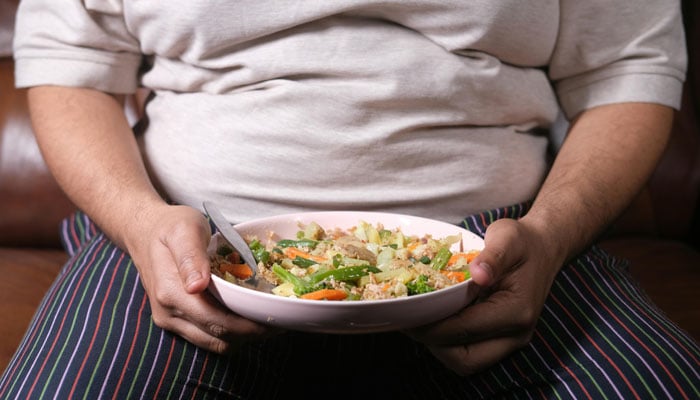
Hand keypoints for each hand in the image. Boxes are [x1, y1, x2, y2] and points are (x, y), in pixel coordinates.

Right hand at [124, 204, 278, 353]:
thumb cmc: (170, 226)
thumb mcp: (183, 230)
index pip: (216, 322)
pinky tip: (249, 318)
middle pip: (218, 337)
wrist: (144, 231)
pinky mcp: (177, 322)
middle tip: (281, 322)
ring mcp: (171, 321)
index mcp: (171, 293)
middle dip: (252, 334)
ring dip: (243, 338)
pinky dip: (231, 333)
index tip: (275, 320)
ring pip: (214, 342)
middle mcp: (169, 314)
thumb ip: (190, 256)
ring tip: (269, 322)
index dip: (248, 327)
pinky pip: (208, 336)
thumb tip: (197, 286)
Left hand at [405, 217, 562, 374]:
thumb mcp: (508, 238)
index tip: (407, 314)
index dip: (432, 326)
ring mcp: (509, 340)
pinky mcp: (500, 339)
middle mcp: (516, 334)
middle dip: (432, 343)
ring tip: (416, 321)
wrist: (543, 249)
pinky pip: (469, 350)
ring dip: (437, 346)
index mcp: (517, 311)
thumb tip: (478, 273)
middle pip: (464, 358)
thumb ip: (493, 256)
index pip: (465, 329)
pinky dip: (447, 341)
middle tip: (408, 320)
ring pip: (465, 361)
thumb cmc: (523, 242)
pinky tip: (431, 318)